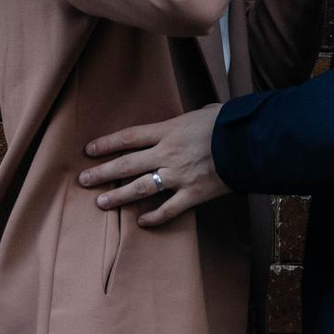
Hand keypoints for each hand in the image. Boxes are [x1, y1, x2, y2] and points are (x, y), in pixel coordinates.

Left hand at [79, 101, 229, 222]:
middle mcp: (167, 154)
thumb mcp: (206, 111)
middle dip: (102, 172)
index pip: (128, 137)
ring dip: (119, 196)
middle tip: (83, 180)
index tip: (88, 150)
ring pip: (141, 188)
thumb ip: (190, 119)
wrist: (250, 142)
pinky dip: (154, 217)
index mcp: (168, 131)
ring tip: (101, 203)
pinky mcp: (194, 194)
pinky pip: (169, 209)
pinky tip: (141, 221)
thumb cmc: (230, 122)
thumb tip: (193, 117)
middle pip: (126, 164)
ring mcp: (179, 176)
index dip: (106, 144)